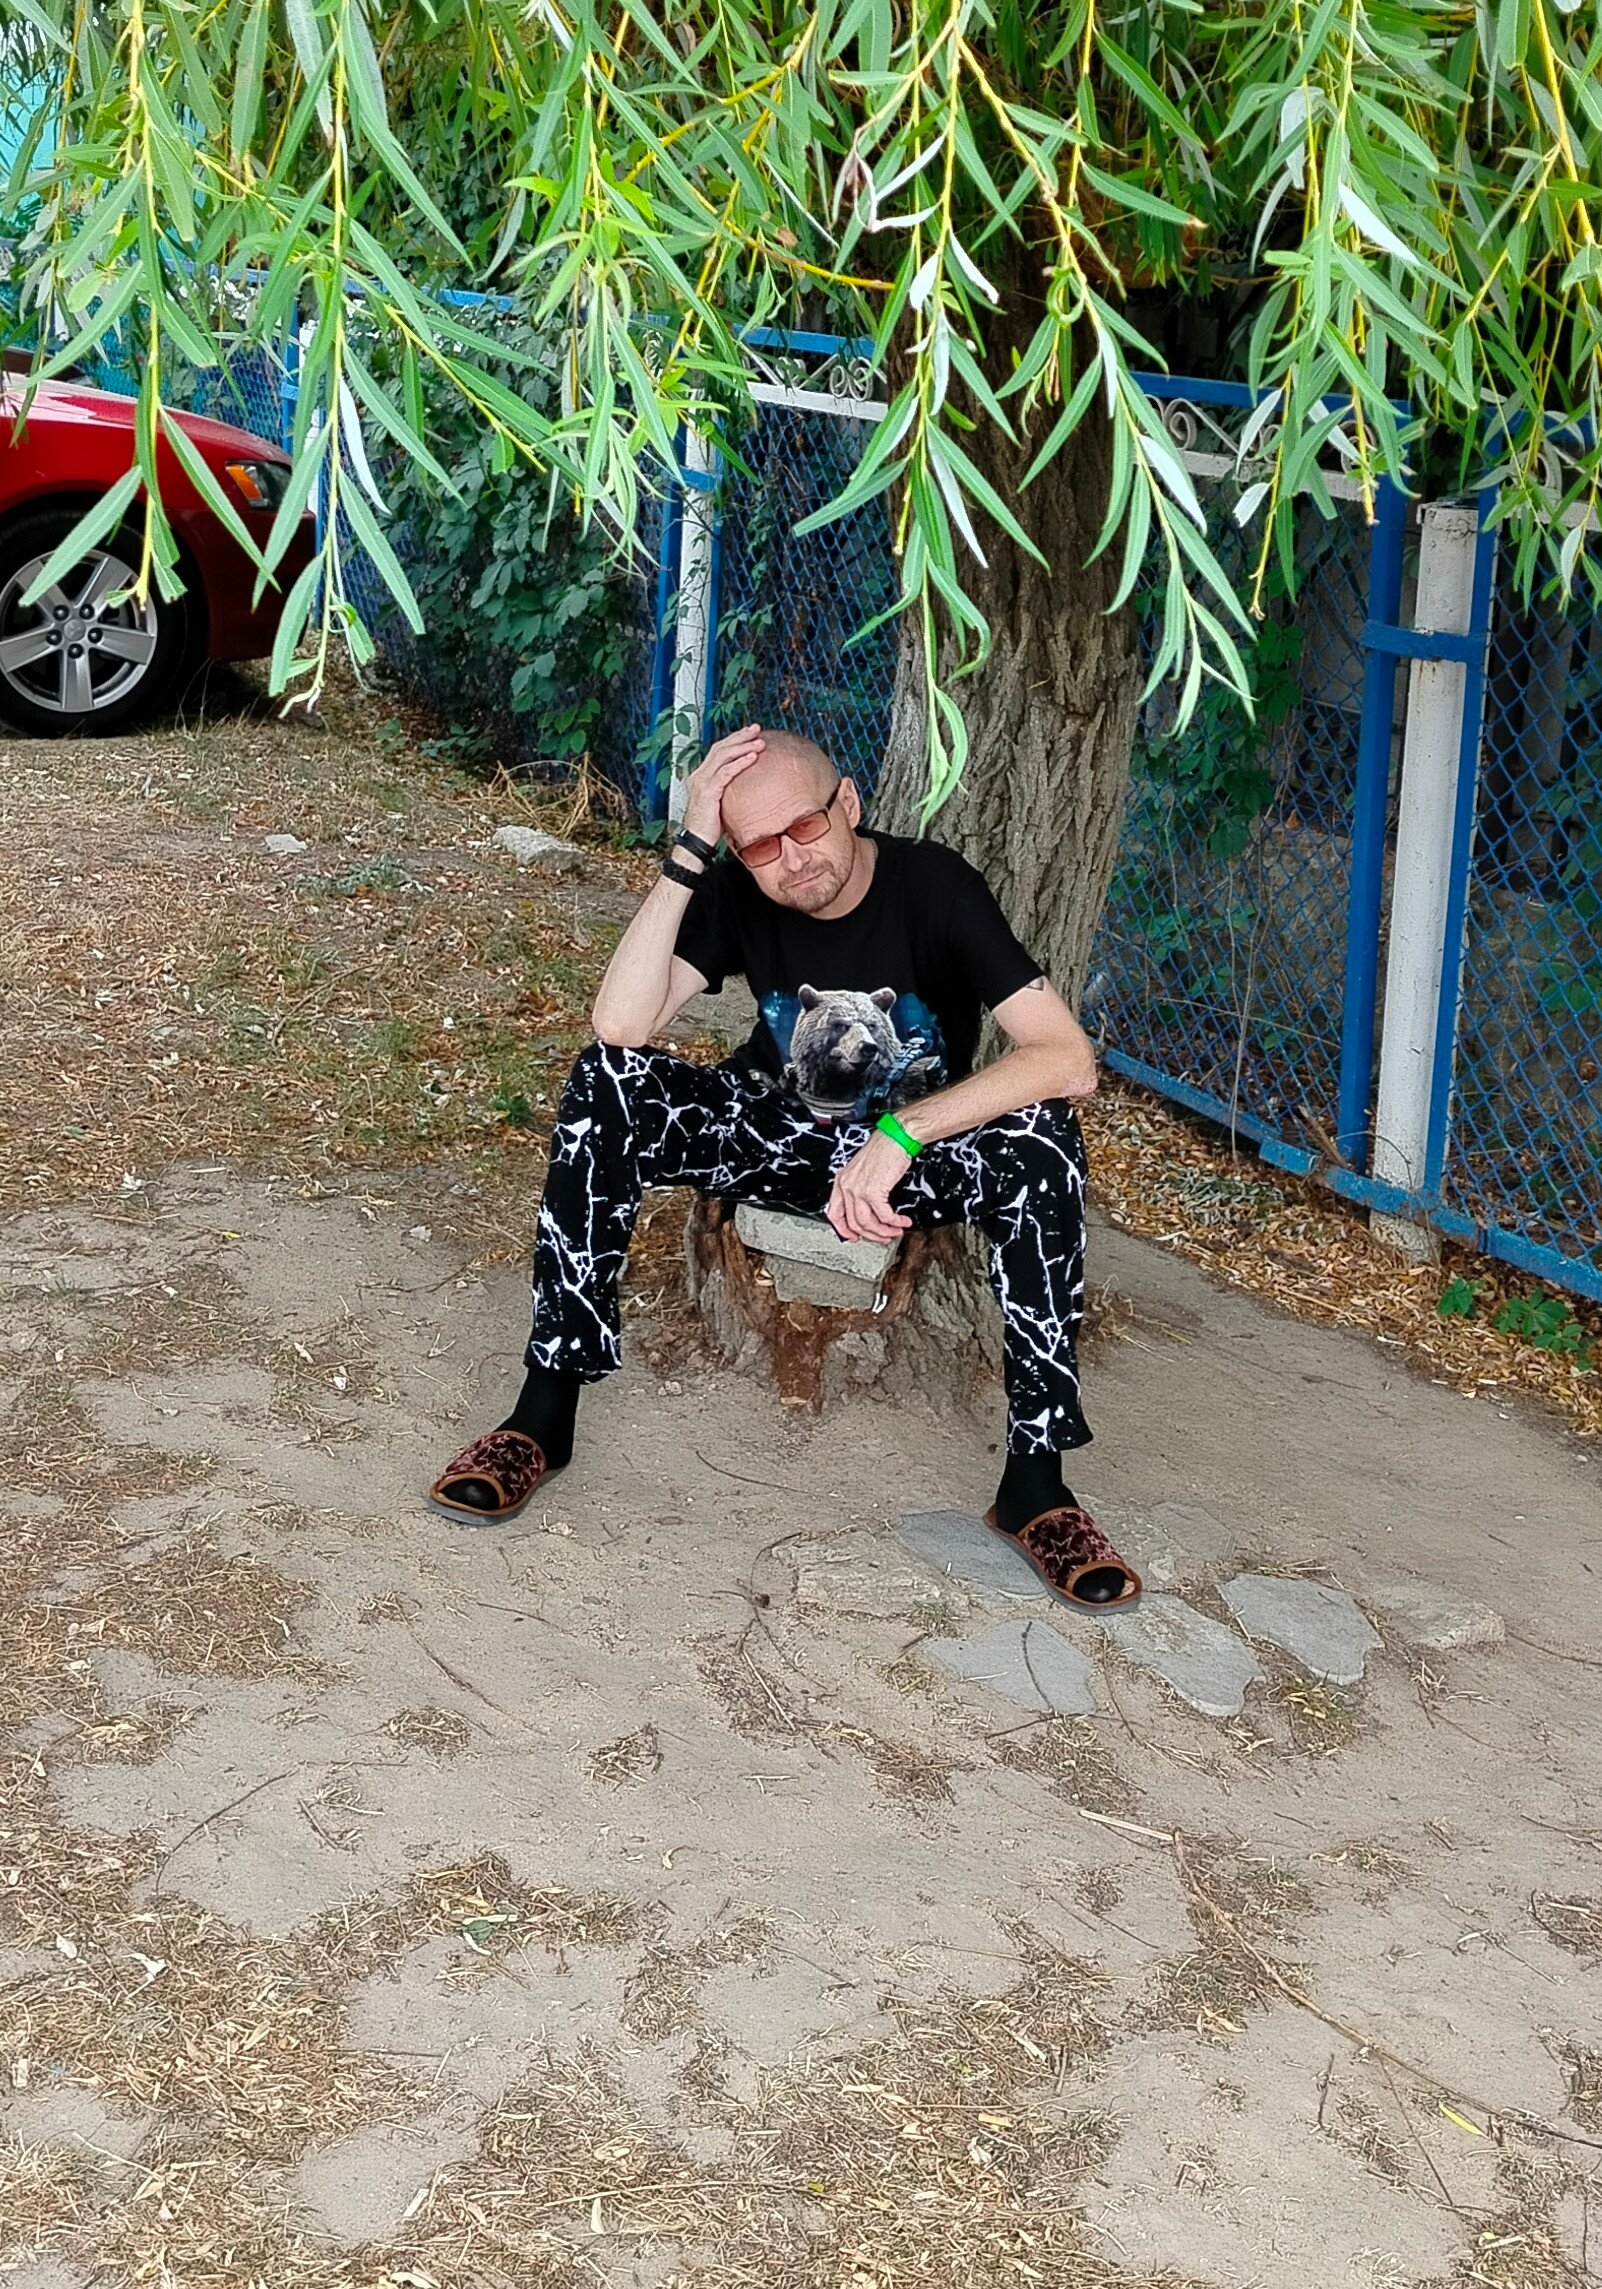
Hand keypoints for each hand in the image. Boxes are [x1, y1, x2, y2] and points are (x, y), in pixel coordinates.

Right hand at [682, 724, 764, 846]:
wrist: (696, 842)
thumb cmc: (708, 826)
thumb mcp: (719, 803)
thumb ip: (726, 790)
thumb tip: (744, 784)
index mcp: (700, 776)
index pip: (717, 751)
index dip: (734, 740)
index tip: (749, 733)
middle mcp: (698, 776)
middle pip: (720, 748)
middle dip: (739, 736)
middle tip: (756, 729)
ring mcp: (701, 783)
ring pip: (723, 756)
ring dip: (743, 747)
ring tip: (760, 743)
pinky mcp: (708, 792)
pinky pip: (726, 773)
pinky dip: (740, 763)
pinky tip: (752, 758)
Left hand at [826, 1130, 914, 1244]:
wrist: (895, 1138)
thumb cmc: (883, 1151)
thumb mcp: (863, 1171)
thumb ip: (860, 1190)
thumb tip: (868, 1211)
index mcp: (841, 1181)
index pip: (834, 1214)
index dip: (844, 1230)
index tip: (855, 1236)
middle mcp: (846, 1186)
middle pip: (854, 1223)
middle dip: (872, 1234)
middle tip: (884, 1236)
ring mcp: (858, 1190)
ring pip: (867, 1223)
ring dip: (884, 1231)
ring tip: (896, 1230)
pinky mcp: (873, 1191)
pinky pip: (883, 1216)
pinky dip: (895, 1222)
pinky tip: (902, 1221)